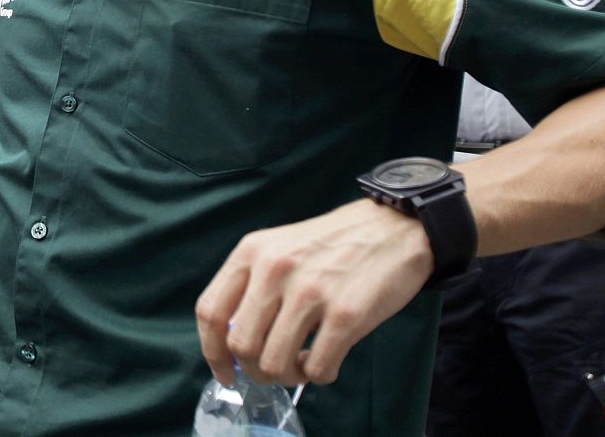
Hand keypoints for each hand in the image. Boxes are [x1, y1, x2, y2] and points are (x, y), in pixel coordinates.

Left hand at [195, 199, 431, 386]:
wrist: (394, 229)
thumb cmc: (333, 245)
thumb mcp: (279, 248)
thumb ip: (253, 285)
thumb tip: (234, 343)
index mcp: (251, 252)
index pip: (210, 311)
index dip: (212, 351)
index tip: (225, 371)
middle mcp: (274, 269)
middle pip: (240, 344)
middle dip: (254, 370)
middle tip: (273, 371)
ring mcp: (309, 292)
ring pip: (273, 363)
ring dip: (286, 376)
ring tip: (301, 365)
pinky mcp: (346, 314)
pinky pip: (317, 368)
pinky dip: (317, 376)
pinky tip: (325, 361)